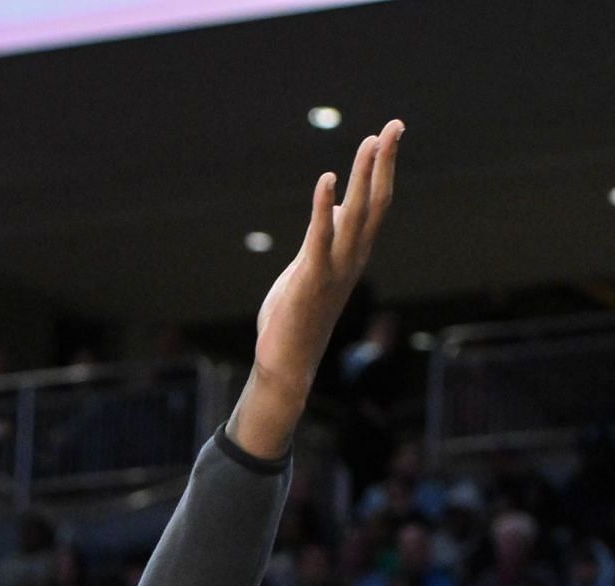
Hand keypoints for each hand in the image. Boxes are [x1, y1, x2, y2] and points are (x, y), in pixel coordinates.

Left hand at [252, 119, 402, 404]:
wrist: (287, 364)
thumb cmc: (295, 318)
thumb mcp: (309, 270)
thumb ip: (322, 241)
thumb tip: (333, 211)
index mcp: (352, 255)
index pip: (375, 205)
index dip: (382, 170)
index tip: (388, 135)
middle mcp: (351, 259)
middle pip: (374, 203)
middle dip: (383, 164)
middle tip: (394, 126)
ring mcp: (334, 269)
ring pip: (356, 216)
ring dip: (363, 177)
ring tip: (370, 142)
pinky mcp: (310, 280)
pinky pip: (319, 238)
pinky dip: (323, 207)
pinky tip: (327, 180)